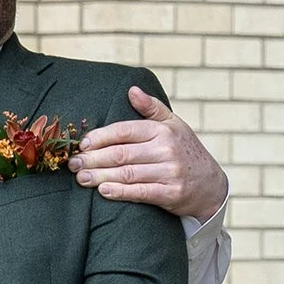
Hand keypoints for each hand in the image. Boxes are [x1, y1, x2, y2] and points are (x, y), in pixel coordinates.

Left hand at [73, 87, 227, 219]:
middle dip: (93, 159)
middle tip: (73, 164)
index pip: (124, 131)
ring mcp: (169, 172)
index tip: (81, 144)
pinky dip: (120, 191)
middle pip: (121, 153)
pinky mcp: (171, 193)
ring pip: (127, 173)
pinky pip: (140, 192)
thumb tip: (131, 90)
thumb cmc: (185, 151)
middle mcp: (166, 149)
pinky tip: (103, 190)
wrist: (211, 185)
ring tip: (81, 178)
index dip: (100, 137)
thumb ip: (151, 108)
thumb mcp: (174, 125)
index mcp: (162, 130)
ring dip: (100, 176)